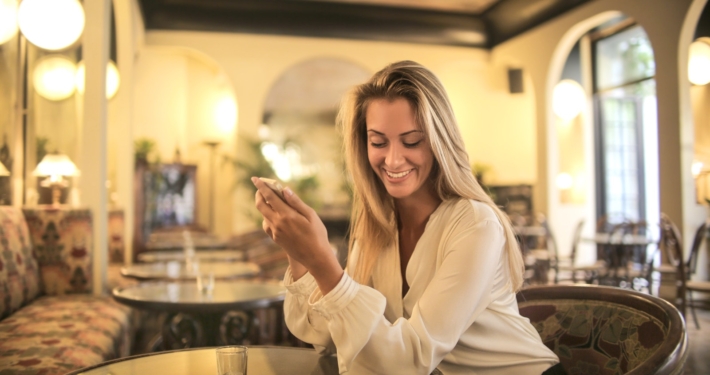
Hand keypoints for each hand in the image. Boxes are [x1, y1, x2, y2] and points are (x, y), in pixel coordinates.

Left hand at [252, 177, 342, 292]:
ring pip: (263, 215)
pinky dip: (268, 216)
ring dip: (264, 205)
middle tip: (262, 188)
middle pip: (260, 205)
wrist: (315, 257)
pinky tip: (276, 215)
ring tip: (273, 200)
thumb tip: (284, 189)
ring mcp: (275, 232)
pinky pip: (267, 224)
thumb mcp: (311, 215)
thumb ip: (296, 202)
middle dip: (259, 194)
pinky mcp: (275, 239)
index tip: (255, 179)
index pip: (269, 197)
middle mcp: (277, 223)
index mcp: (286, 215)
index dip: (261, 186)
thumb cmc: (317, 234)